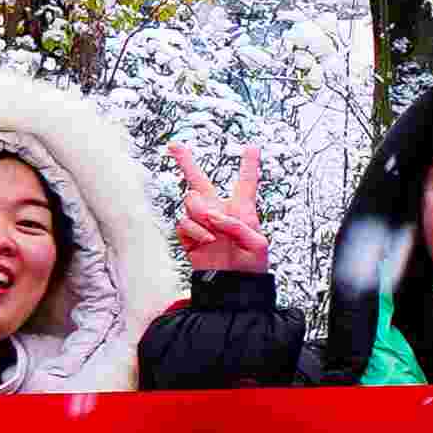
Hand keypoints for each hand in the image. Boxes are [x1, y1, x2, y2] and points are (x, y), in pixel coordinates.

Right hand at [170, 146, 270, 280]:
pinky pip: (184, 222)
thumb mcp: (257, 244)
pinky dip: (195, 230)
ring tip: (213, 229)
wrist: (233, 287)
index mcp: (242, 210)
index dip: (249, 165)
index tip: (252, 147)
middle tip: (175, 145)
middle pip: (199, 181)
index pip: (246, 183)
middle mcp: (219, 211)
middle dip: (186, 162)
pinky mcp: (189, 236)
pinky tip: (207, 240)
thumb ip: (237, 224)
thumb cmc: (251, 266)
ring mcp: (202, 223)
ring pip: (191, 201)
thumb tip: (212, 214)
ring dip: (201, 211)